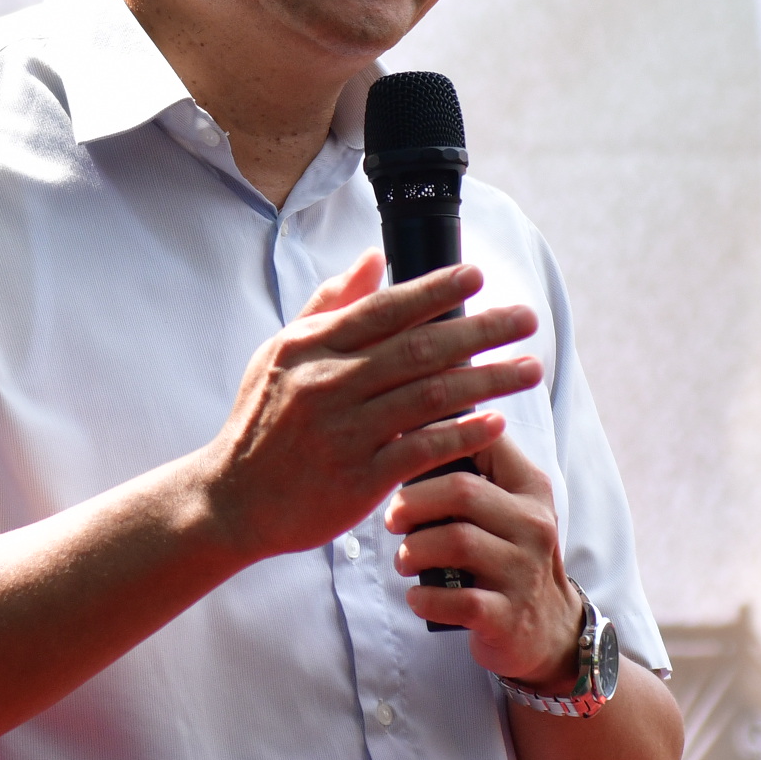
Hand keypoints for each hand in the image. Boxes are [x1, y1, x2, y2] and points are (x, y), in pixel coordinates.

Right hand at [193, 252, 544, 566]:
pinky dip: (462, 434)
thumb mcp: (280, 353)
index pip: (384, 309)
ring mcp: (344, 432)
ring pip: (429, 397)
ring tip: (529, 368)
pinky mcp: (357, 478)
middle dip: (480, 330)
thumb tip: (374, 259)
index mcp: (311, 348)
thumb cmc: (261, 422)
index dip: (435, 290)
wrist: (230, 500)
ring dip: (487, 380)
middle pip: (419, 348)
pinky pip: (421, 449)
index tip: (478, 276)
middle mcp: (328, 384)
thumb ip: (329, 305)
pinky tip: (497, 423)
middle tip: (526, 318)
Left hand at [389, 424, 582, 685]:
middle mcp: (533, 525)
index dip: (433, 438)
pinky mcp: (507, 617)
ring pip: (456, 541)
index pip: (485, 440)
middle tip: (392, 518)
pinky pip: (457, 600)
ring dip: (412, 549)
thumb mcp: (510, 508)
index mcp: (530, 489)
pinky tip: (416, 595)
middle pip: (461, 491)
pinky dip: (425, 597)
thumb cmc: (509, 556)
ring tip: (403, 559)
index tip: (399, 450)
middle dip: (412, 501)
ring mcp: (523, 573)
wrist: (548, 630)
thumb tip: (415, 426)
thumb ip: (476, 470)